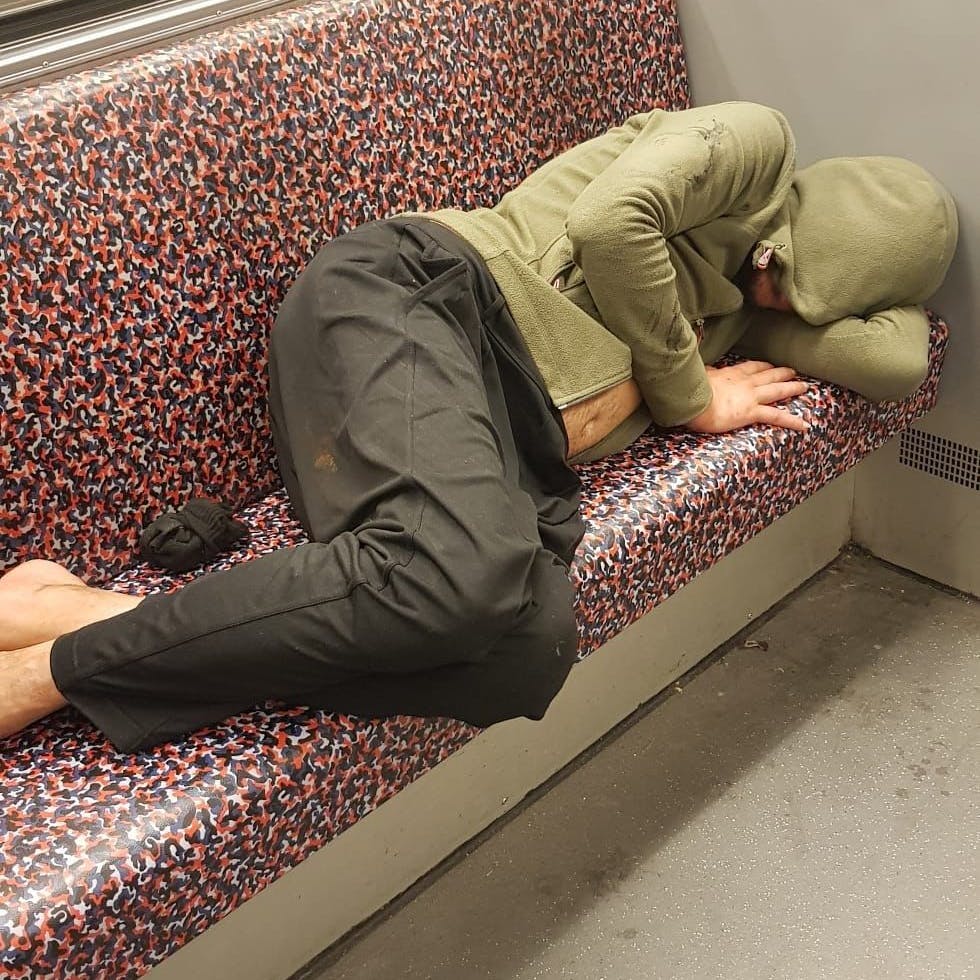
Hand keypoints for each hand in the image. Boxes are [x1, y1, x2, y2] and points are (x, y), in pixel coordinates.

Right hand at [686, 361, 808, 433]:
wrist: (693, 400)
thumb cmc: (691, 390)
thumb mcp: (698, 377)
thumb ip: (704, 375)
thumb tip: (701, 371)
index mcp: (730, 374)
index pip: (751, 367)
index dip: (763, 366)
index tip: (770, 365)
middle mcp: (745, 383)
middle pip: (769, 375)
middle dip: (782, 373)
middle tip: (794, 371)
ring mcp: (751, 396)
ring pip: (777, 390)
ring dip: (792, 388)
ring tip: (805, 387)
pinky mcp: (752, 412)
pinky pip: (776, 416)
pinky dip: (792, 421)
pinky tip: (804, 424)